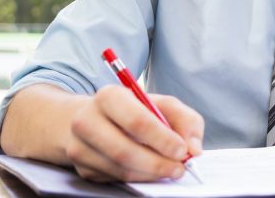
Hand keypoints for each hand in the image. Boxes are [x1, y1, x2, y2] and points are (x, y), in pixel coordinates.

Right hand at [65, 85, 204, 181]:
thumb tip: (194, 149)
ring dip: (150, 174)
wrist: (93, 119)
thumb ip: (185, 120)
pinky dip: (138, 178)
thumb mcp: (162, 105)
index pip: (136, 121)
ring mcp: (79, 146)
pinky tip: (150, 171)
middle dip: (157, 163)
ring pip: (120, 169)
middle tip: (179, 168)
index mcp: (109, 96)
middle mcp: (87, 120)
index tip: (182, 150)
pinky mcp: (82, 167)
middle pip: (124, 150)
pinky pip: (115, 178)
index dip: (162, 139)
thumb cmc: (134, 110)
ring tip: (169, 169)